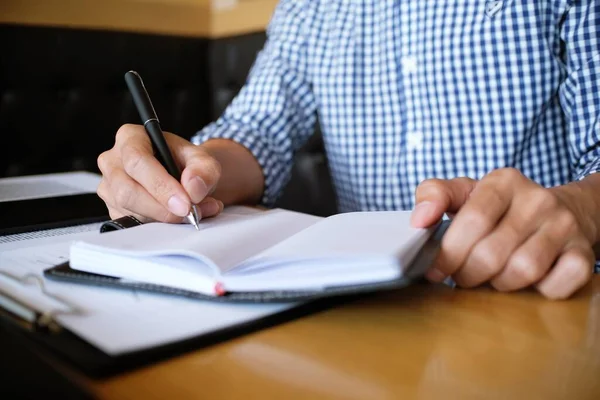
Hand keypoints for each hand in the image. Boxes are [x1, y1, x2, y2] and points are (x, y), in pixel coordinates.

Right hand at [97, 124, 222, 222]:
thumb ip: (203, 170)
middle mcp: (112, 160)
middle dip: (162, 208)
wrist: (184, 178)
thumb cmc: (187, 163)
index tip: (185, 204)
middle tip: (191, 213)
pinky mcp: (113, 208)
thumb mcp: (203, 159)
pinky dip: (159, 225)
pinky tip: (176, 217)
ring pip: (130, 211)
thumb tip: (193, 189)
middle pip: (127, 191)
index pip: (137, 161)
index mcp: (130, 137)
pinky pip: (132, 223)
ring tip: (193, 212)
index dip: (161, 186)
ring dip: (164, 218)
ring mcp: (109, 187)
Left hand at [411, 168, 594, 298]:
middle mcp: (537, 200)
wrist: (563, 210)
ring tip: (491, 277)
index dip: (449, 251)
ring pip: (522, 271)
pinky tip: (527, 282)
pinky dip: (536, 292)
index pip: (472, 220)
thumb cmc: (501, 208)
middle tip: (461, 276)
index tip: (435, 270)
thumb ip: (435, 196)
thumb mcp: (466, 192)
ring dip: (499, 284)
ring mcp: (564, 226)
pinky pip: (556, 285)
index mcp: (503, 181)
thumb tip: (419, 220)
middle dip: (468, 274)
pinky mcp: (582, 253)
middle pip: (491, 253)